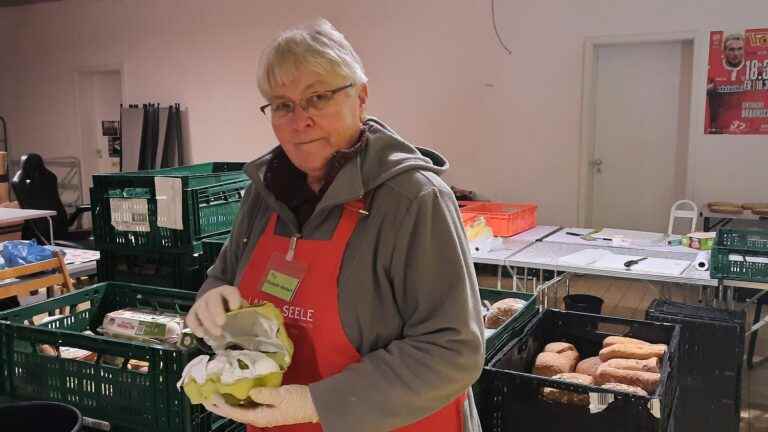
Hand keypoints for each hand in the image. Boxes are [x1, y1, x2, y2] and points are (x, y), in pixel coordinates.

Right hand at [186, 285, 241, 337]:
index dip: (232, 298)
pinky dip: (195, 327)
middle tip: (222, 323)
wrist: (212, 297)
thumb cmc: (228, 304)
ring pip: (201, 310)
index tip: (235, 307)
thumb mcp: (237, 304)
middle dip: (216, 311)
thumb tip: (251, 323)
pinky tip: (202, 334)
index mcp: (226, 291)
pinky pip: (191, 318)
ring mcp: (201, 303)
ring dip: (208, 323)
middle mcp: (212, 295)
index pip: (229, 292)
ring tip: (217, 334)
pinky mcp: (193, 312)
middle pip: (213, 301)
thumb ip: (243, 310)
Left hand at [203, 385, 318, 426]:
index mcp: (260, 417)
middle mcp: (260, 417)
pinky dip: (239, 399)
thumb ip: (263, 394)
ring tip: (217, 394)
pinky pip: (249, 405)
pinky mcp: (269, 407)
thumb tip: (249, 391)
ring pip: (241, 409)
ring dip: (228, 403)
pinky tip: (236, 392)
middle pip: (235, 413)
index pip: (235, 412)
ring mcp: (264, 413)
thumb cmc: (299, 400)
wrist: (316, 404)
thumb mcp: (281, 395)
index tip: (209, 397)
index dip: (221, 405)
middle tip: (205, 398)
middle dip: (220, 406)